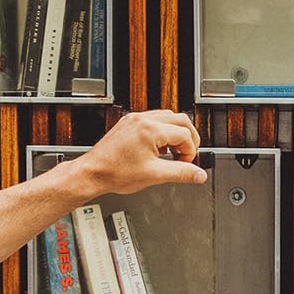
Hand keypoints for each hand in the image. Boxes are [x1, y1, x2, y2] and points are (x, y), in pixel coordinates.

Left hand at [74, 109, 206, 195]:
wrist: (94, 172)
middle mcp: (143, 119)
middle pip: (181, 120)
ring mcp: (135, 119)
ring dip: (176, 134)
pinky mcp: (130, 123)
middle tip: (187, 156)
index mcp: (151, 130)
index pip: (185, 134)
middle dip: (189, 139)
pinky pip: (154, 120)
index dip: (191, 152)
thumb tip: (199, 175)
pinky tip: (160, 149)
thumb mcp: (155, 175)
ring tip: (173, 154)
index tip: (186, 165)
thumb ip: (181, 173)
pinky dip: (163, 132)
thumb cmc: (116, 173)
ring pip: (168, 117)